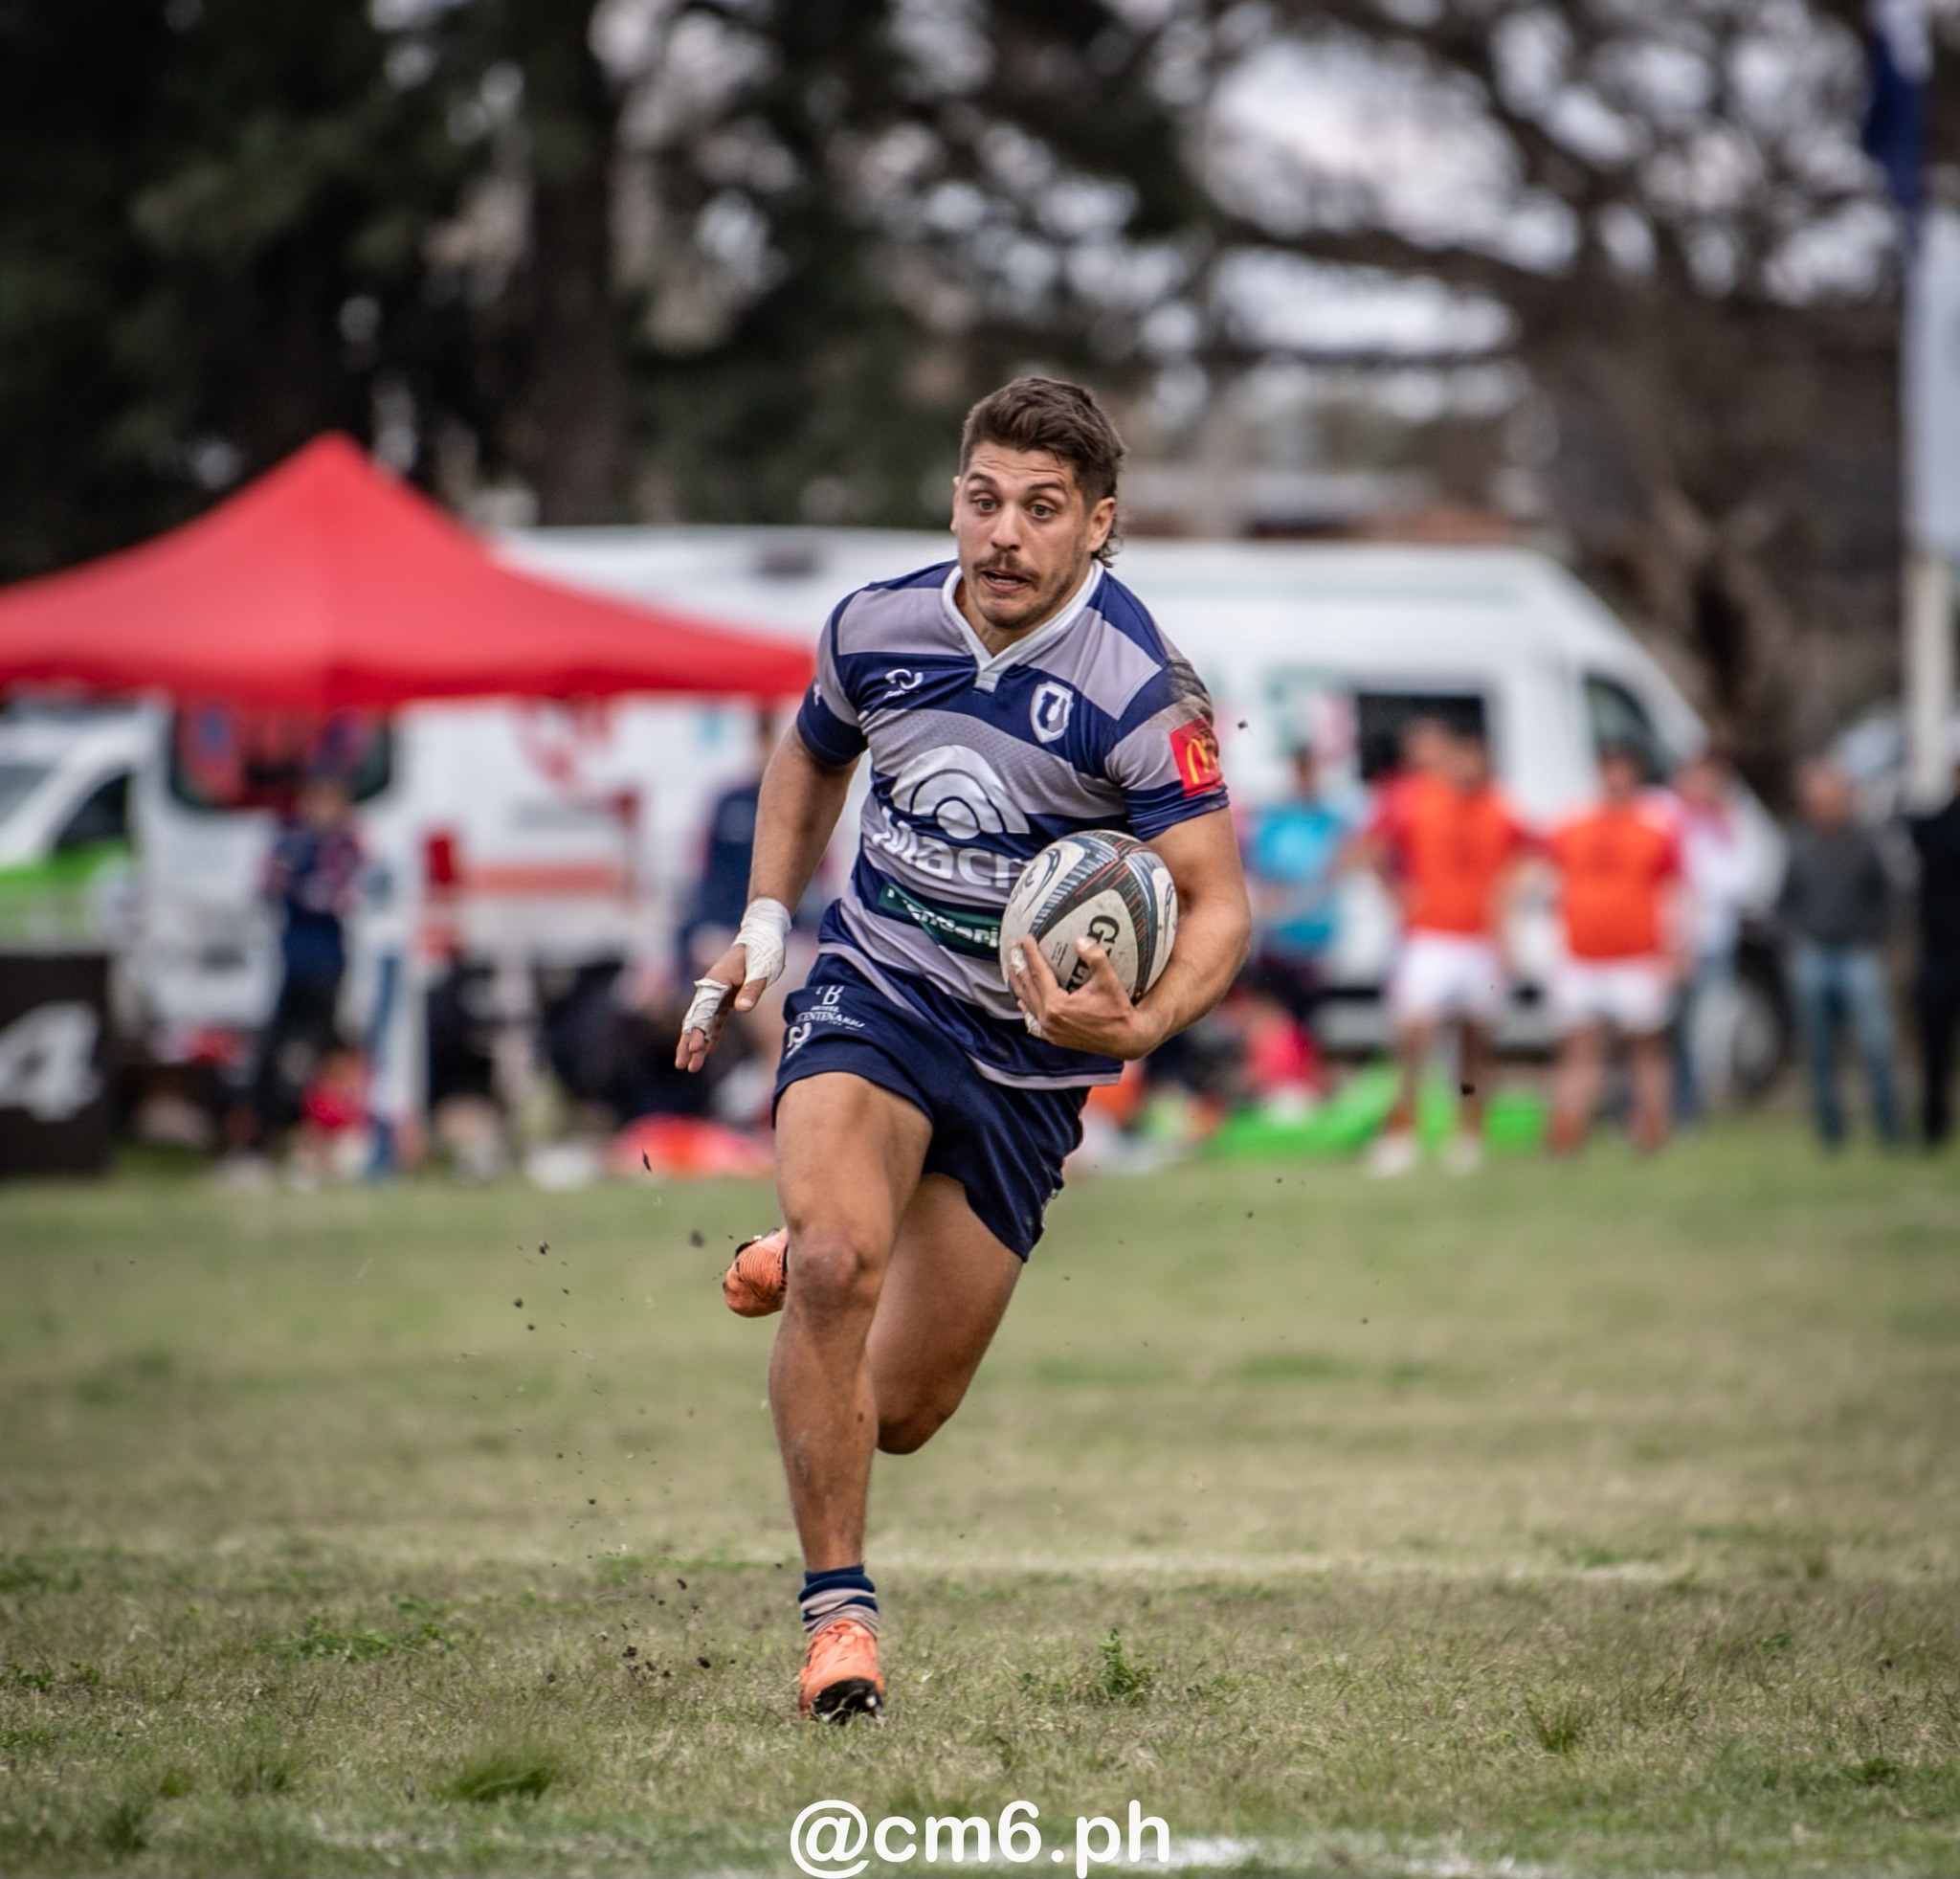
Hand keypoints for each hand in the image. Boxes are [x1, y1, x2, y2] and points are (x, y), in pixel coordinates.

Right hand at [674, 942, 770, 1072]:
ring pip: (703, 1022)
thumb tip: (741, 1008)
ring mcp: (718, 992)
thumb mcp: (761, 968)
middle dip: (688, 1043)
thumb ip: (752, 988)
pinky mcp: (727, 996)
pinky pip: (715, 1019)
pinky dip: (711, 1035)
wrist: (763, 935)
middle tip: (683, 1065)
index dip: (698, 1030)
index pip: (703, 1010)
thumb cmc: (763, 950)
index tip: (695, 1048)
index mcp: (717, 980)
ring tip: (690, 1067)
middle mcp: (712, 987)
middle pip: (696, 1019)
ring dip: (696, 1044)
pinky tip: (707, 1053)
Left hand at [1008, 937, 1165, 1059]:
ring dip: (1018, 984)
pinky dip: (1026, 1008)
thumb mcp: (1109, 982)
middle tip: (1014, 948)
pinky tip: (1021, 1001)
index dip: (1031, 953)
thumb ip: (1096, 958)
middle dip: (1019, 965)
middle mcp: (1048, 1019)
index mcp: (1057, 1005)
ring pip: (1027, 1003)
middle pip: (1027, 986)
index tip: (1026, 938)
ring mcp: (1049, 1031)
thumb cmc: (1118, 1010)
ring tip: (1012, 968)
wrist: (1125, 1039)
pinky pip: (1033, 1021)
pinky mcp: (1054, 1038)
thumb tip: (1080, 940)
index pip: (1038, 973)